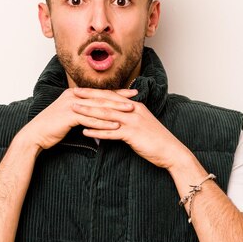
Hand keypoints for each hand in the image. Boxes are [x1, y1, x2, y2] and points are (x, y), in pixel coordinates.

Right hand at [16, 88, 138, 152]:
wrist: (35, 135)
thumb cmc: (52, 127)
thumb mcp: (69, 115)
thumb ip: (82, 111)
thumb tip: (95, 113)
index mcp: (75, 93)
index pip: (99, 92)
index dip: (116, 92)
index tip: (131, 93)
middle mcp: (73, 96)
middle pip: (101, 97)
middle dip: (120, 98)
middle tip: (135, 99)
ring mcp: (71, 104)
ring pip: (98, 107)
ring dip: (116, 109)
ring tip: (130, 111)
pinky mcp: (69, 116)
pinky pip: (91, 119)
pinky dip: (105, 123)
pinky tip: (116, 126)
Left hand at [71, 87, 190, 169]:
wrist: (171, 150)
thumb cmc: (156, 139)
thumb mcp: (142, 123)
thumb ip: (129, 117)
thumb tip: (116, 117)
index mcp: (134, 105)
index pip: (111, 96)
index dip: (95, 92)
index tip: (80, 90)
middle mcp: (133, 110)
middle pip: (106, 102)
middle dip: (88, 98)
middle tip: (72, 94)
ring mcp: (132, 121)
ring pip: (106, 115)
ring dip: (88, 112)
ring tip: (74, 110)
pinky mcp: (132, 134)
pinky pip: (111, 132)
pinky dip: (97, 131)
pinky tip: (85, 132)